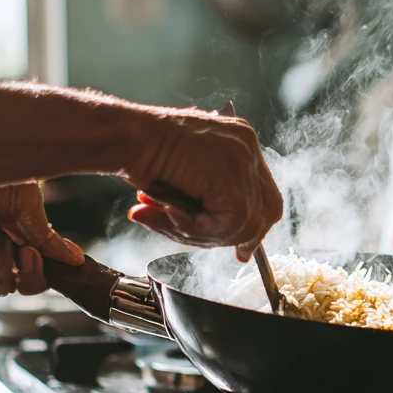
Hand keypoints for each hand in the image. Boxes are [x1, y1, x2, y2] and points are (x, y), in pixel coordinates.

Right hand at [124, 106, 281, 260]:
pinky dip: (197, 229)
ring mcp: (243, 159)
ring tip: (168, 220)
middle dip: (246, 237)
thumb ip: (207, 203)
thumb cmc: (141, 155)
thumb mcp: (183, 179)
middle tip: (236, 254)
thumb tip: (235, 244)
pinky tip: (170, 214)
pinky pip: (228, 223)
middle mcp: (246, 146)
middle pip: (268, 208)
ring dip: (205, 234)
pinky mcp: (232, 176)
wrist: (125, 138)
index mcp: (239, 142)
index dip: (255, 224)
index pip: (264, 193)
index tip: (244, 248)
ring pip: (246, 223)